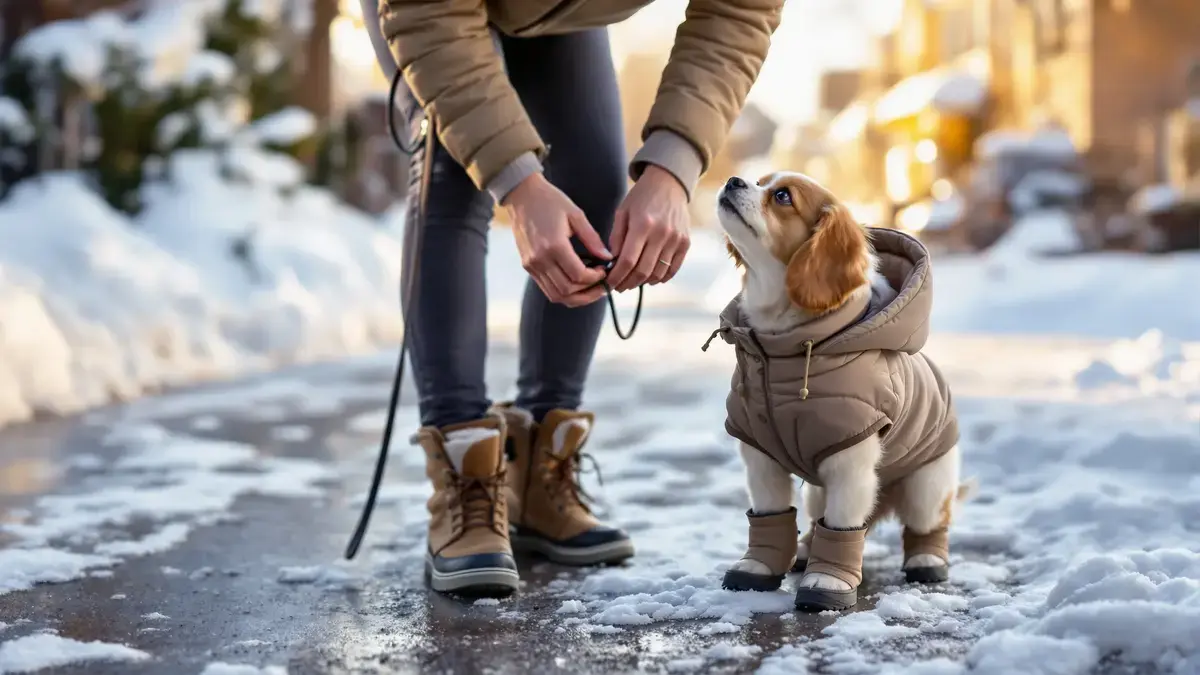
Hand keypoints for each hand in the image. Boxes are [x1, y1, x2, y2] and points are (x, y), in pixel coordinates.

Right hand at [505, 173, 610, 306]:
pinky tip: (576, 284)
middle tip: (602, 286)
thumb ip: (592, 239)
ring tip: (591, 289)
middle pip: (568, 291)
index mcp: (554, 245)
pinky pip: (547, 288)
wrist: (521, 195)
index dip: (595, 279)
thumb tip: (608, 258)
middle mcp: (540, 259)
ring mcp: (532, 265)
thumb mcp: (576, 215)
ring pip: (556, 295)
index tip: (604, 271)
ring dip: (577, 297)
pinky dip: (563, 292)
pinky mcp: (528, 266)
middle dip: (589, 293)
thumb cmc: (550, 201)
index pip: (578, 275)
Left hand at [608, 165, 690, 291]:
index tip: (609, 283)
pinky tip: (650, 277)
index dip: (617, 277)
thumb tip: (612, 263)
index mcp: (643, 224)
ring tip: (633, 281)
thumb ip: (616, 238)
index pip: (628, 261)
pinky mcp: (685, 242)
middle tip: (620, 286)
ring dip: (643, 282)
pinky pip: (673, 269)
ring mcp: (676, 239)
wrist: (669, 183)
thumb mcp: (623, 212)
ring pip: (658, 273)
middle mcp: (662, 234)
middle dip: (628, 283)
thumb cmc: (641, 197)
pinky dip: (660, 278)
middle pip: (643, 271)